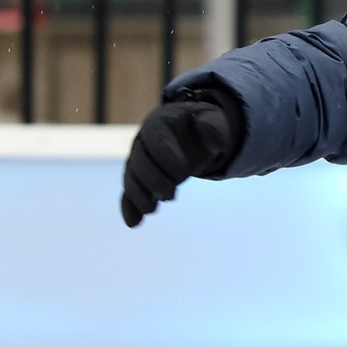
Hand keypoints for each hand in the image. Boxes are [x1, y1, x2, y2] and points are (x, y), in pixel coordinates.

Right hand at [120, 90, 243, 226]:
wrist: (191, 134)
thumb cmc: (201, 127)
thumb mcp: (212, 122)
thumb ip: (213, 129)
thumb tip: (217, 142)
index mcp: (159, 124)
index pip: (157, 139)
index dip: (167, 155)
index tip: (184, 171)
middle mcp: (142, 141)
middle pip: (139, 161)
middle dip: (153, 179)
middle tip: (170, 196)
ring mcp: (138, 160)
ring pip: (131, 178)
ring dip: (138, 195)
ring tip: (151, 210)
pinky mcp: (139, 179)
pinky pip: (129, 193)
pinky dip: (129, 208)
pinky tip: (133, 223)